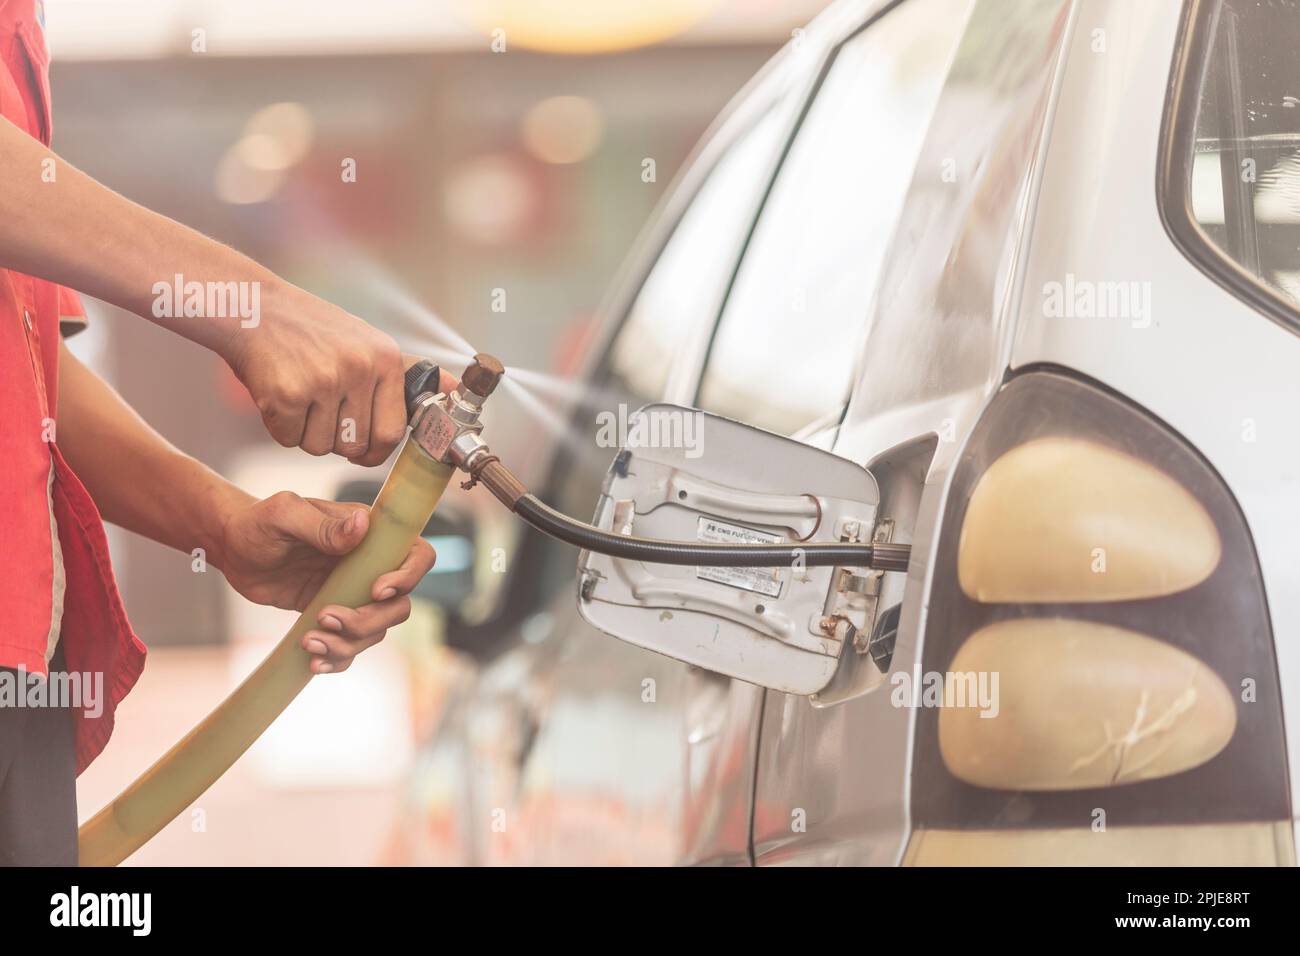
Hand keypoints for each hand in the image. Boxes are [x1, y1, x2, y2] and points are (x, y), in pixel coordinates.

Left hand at [217, 491, 435, 673]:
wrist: (232, 549)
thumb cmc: (259, 522)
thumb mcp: (284, 515)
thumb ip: (322, 524)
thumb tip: (361, 525)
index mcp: (368, 536)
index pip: (417, 555)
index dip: (408, 577)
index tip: (376, 591)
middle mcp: (368, 567)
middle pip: (399, 605)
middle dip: (369, 621)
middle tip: (327, 617)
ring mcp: (352, 594)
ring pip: (376, 631)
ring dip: (348, 643)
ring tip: (309, 641)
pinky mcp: (332, 616)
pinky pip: (350, 646)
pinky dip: (337, 659)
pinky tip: (312, 660)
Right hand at [221, 281, 407, 466]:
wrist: (254, 307)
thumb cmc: (311, 329)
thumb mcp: (367, 341)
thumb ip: (407, 373)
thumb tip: (455, 393)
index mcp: (384, 359)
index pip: (393, 431)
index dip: (376, 450)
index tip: (363, 450)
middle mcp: (359, 370)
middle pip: (355, 446)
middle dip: (336, 442)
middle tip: (320, 415)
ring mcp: (323, 382)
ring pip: (320, 447)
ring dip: (305, 434)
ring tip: (298, 396)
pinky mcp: (286, 395)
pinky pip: (288, 439)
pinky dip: (279, 427)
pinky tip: (277, 395)